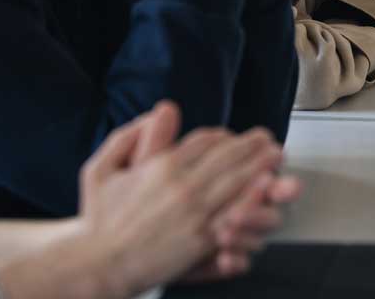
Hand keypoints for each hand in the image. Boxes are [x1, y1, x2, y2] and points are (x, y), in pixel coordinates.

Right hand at [77, 102, 288, 296]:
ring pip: (238, 182)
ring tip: (276, 159)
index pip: (205, 141)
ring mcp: (195, 213)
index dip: (223, 136)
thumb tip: (163, 110)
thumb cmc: (97, 219)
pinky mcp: (202, 240)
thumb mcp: (101, 167)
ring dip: (261, 167)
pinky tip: (265, 194)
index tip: (232, 137)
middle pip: (229, 157)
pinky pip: (235, 215)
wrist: (98, 263)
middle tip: (269, 141)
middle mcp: (183, 186)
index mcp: (162, 166)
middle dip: (253, 146)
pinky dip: (253, 202)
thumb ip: (131, 134)